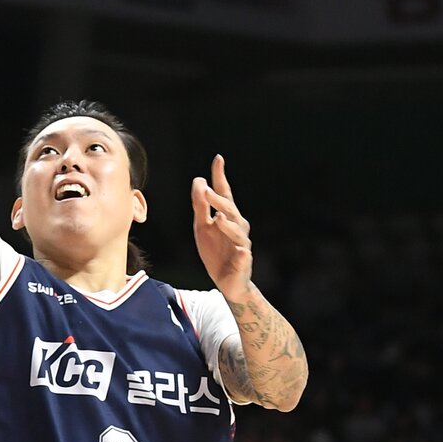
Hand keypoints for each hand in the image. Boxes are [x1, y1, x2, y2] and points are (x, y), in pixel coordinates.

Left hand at [191, 155, 253, 301]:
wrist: (229, 282)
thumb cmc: (216, 253)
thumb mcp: (202, 228)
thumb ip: (200, 206)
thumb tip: (199, 181)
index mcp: (227, 217)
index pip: (224, 194)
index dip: (220, 178)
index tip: (218, 159)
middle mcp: (238, 228)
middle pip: (230, 211)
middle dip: (219, 201)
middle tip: (206, 190)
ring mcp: (242, 245)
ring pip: (237, 233)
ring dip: (229, 226)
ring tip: (219, 219)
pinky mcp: (243, 263)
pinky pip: (243, 258)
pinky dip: (242, 254)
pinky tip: (240, 252)